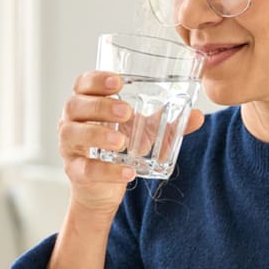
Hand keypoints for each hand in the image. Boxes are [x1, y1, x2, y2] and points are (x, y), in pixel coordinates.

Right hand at [57, 70, 204, 215]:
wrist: (103, 188)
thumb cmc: (120, 148)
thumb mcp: (144, 132)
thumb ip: (167, 122)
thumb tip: (198, 115)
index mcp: (87, 103)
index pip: (83, 83)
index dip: (96, 80)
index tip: (118, 82)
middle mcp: (72, 121)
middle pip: (75, 105)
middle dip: (100, 106)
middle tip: (127, 112)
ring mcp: (70, 147)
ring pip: (73, 133)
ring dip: (98, 134)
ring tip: (121, 141)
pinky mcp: (75, 171)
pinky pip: (86, 168)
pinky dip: (107, 170)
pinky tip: (128, 171)